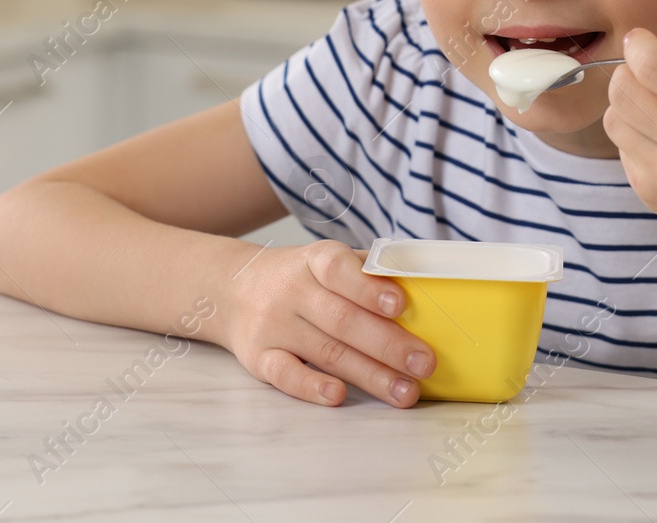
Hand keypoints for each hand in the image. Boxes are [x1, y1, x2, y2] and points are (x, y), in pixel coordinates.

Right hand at [221, 239, 435, 407]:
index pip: (340, 270)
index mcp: (314, 260)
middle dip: (388, 344)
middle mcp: (292, 291)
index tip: (401, 305)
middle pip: (342, 320)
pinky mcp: (258, 357)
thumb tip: (425, 284)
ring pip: (326, 352)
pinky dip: (311, 387)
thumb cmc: (300, 277)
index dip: (369, 288)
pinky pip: (285, 374)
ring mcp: (274, 326)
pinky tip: (339, 396)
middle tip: (425, 363)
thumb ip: (369, 270)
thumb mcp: (327, 260)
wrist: (231, 288)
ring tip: (405, 391)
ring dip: (370, 375)